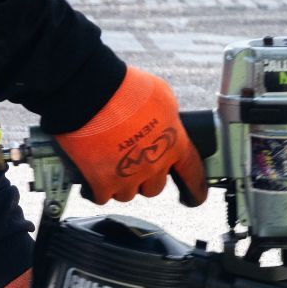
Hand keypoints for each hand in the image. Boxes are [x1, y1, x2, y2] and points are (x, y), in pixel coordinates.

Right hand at [53, 67, 207, 205]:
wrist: (92, 94)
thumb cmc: (125, 90)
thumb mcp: (162, 96)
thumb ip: (167, 118)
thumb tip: (163, 124)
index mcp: (174, 144)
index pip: (193, 174)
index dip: (195, 188)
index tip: (195, 197)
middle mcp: (154, 165)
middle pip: (154, 188)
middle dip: (144, 179)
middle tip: (130, 163)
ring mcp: (128, 177)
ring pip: (127, 194)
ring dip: (118, 184)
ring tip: (106, 165)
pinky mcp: (102, 184)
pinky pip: (101, 196)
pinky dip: (95, 188)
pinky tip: (91, 177)